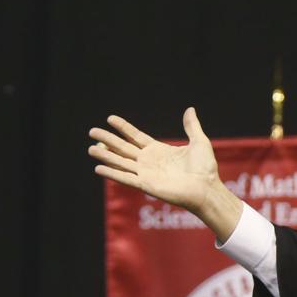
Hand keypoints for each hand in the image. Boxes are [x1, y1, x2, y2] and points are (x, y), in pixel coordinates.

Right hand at [89, 107, 242, 240]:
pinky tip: (98, 168)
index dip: (123, 128)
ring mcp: (146, 173)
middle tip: (91, 131)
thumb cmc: (205, 168)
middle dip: (107, 139)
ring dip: (105, 155)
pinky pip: (125, 178)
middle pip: (123, 148)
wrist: (206, 188)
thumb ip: (191, 126)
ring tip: (90, 148)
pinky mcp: (146, 185)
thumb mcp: (199, 142)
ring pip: (120, 162)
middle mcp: (149, 162)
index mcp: (159, 151)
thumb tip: (190, 109)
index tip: (110, 119)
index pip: (136, 137)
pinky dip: (112, 173)